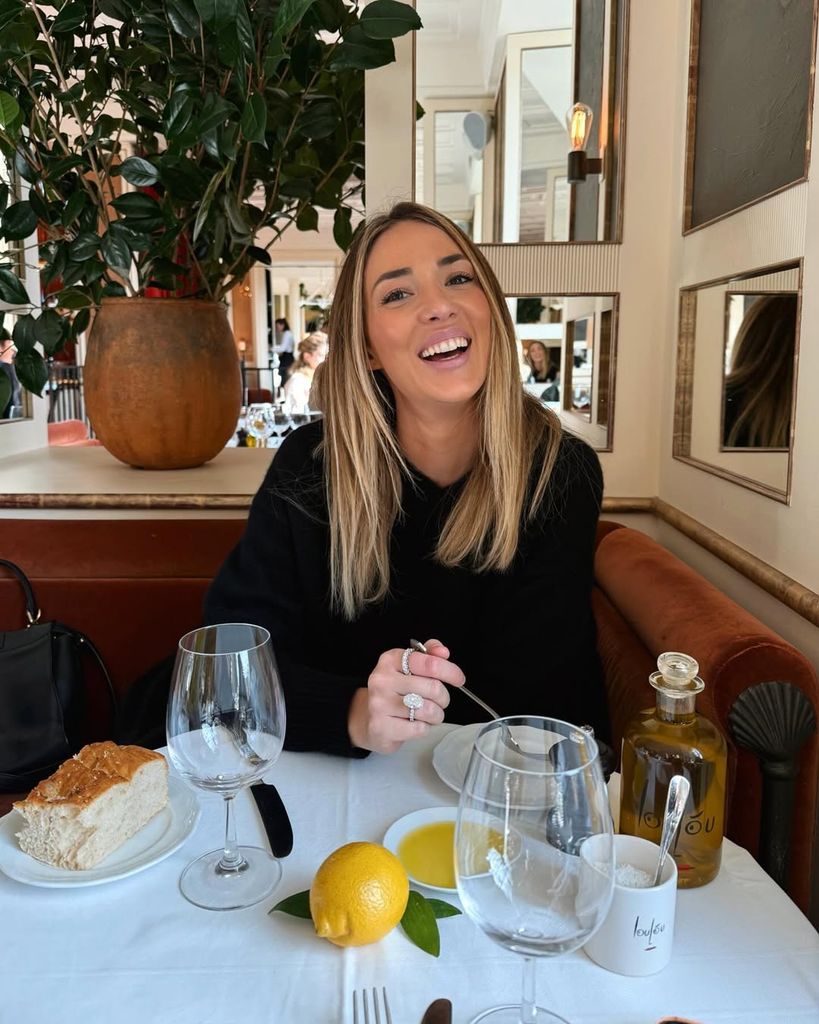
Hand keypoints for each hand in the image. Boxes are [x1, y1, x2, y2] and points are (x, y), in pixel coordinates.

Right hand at [347, 638, 464, 753]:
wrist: (368, 719)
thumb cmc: (395, 691)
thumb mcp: (409, 667)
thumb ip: (429, 655)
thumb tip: (443, 651)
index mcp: (390, 660)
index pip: (429, 663)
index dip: (450, 671)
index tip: (458, 679)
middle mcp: (382, 680)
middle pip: (433, 688)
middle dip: (444, 697)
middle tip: (439, 701)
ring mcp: (379, 704)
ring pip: (428, 710)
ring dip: (436, 715)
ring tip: (428, 714)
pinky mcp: (381, 727)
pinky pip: (419, 729)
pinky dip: (424, 728)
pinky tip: (414, 724)